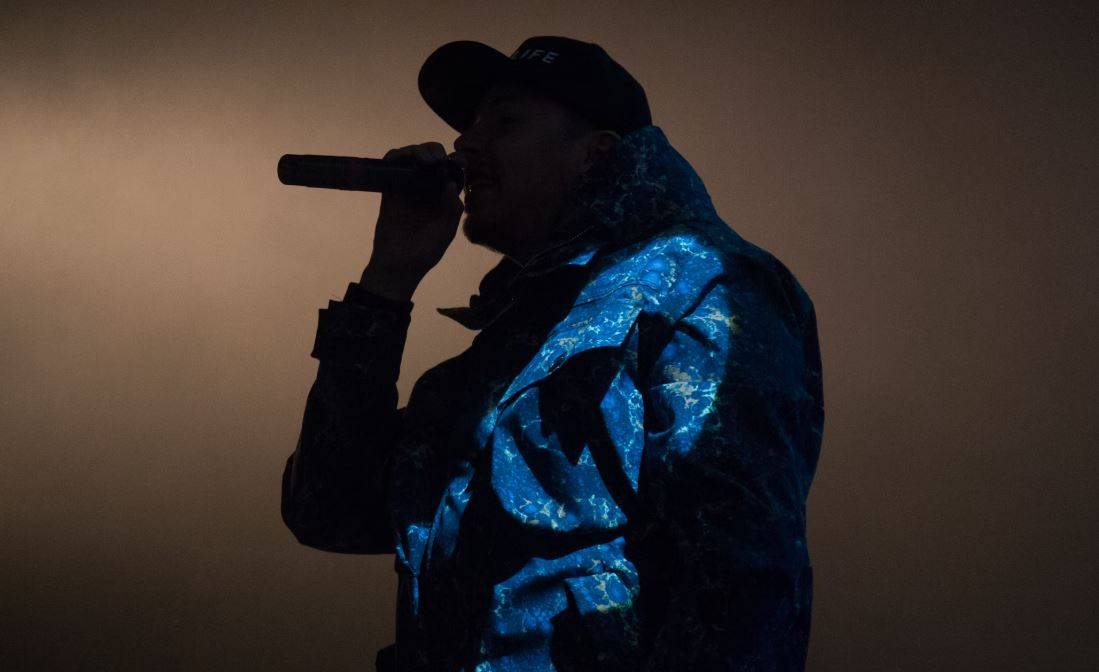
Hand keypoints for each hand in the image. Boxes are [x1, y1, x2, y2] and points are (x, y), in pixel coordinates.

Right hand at [367, 142, 463, 284]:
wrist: (397, 265)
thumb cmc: (424, 253)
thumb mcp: (446, 231)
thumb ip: (452, 208)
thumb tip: (451, 184)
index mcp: (444, 197)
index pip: (451, 169)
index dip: (456, 160)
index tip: (459, 161)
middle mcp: (427, 188)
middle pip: (432, 157)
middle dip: (436, 151)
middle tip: (438, 161)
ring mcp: (408, 187)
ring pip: (412, 156)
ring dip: (419, 150)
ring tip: (425, 161)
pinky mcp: (390, 189)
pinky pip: (391, 165)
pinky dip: (396, 155)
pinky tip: (403, 157)